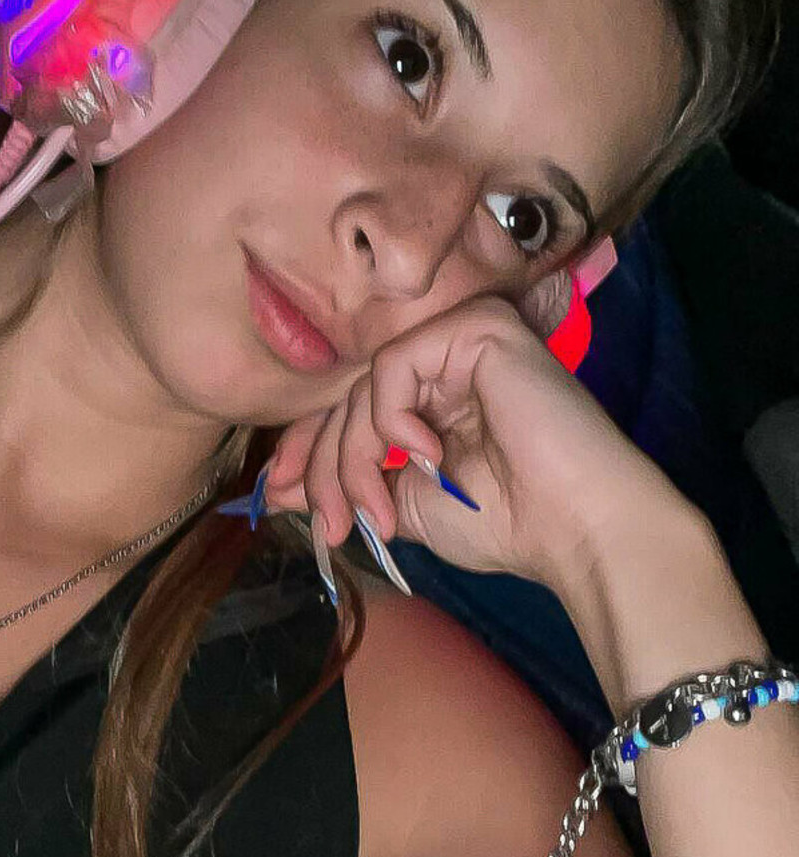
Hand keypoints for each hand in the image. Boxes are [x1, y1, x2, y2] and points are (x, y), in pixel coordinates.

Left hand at [262, 294, 688, 595]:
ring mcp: (462, 342)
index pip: (353, 408)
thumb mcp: (408, 506)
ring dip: (355, 455)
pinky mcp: (477, 328)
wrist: (576, 528)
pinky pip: (395, 363)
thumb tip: (279, 488)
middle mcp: (447, 364)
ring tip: (382, 507)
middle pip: (351, 397)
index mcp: (435, 401)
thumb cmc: (507, 523)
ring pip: (366, 384)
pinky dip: (393, 416)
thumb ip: (353, 484)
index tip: (279, 494)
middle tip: (331, 522)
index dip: (309, 449)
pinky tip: (429, 454)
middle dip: (326, 466)